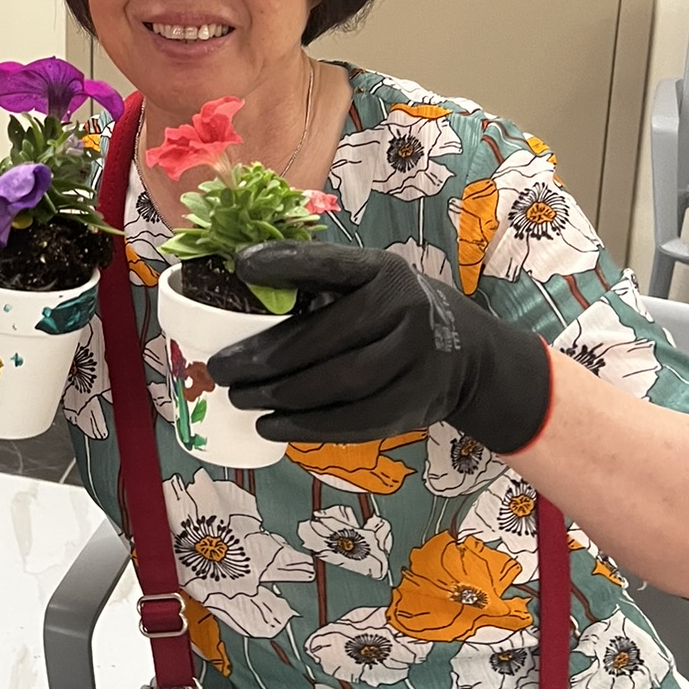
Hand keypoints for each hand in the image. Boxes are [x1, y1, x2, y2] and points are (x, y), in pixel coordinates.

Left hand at [207, 242, 552, 454]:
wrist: (466, 353)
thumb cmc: (391, 313)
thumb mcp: (366, 284)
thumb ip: (316, 286)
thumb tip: (236, 287)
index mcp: (383, 271)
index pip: (332, 264)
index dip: (287, 262)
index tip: (240, 265)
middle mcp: (406, 308)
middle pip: (327, 337)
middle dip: (266, 358)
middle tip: (222, 370)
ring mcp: (417, 358)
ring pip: (341, 383)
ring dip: (282, 396)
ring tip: (240, 398)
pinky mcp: (417, 402)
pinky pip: (357, 421)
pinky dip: (308, 426)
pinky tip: (272, 425)